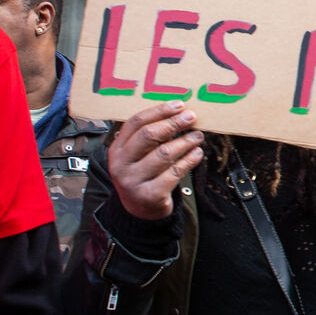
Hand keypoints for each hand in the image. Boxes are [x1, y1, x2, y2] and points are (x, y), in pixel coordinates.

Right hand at [107, 101, 204, 219]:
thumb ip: (149, 136)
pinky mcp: (151, 195)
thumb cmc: (143, 173)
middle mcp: (122, 164)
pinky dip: (189, 160)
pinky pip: (174, 173)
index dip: (159, 111)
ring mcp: (134, 181)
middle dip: (173, 123)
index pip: (136, 122)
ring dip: (185, 141)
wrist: (139, 209)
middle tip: (191, 117)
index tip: (179, 105)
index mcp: (117, 149)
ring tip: (198, 136)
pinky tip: (197, 153)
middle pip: (149, 135)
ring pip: (164, 154)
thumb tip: (178, 112)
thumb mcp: (137, 155)